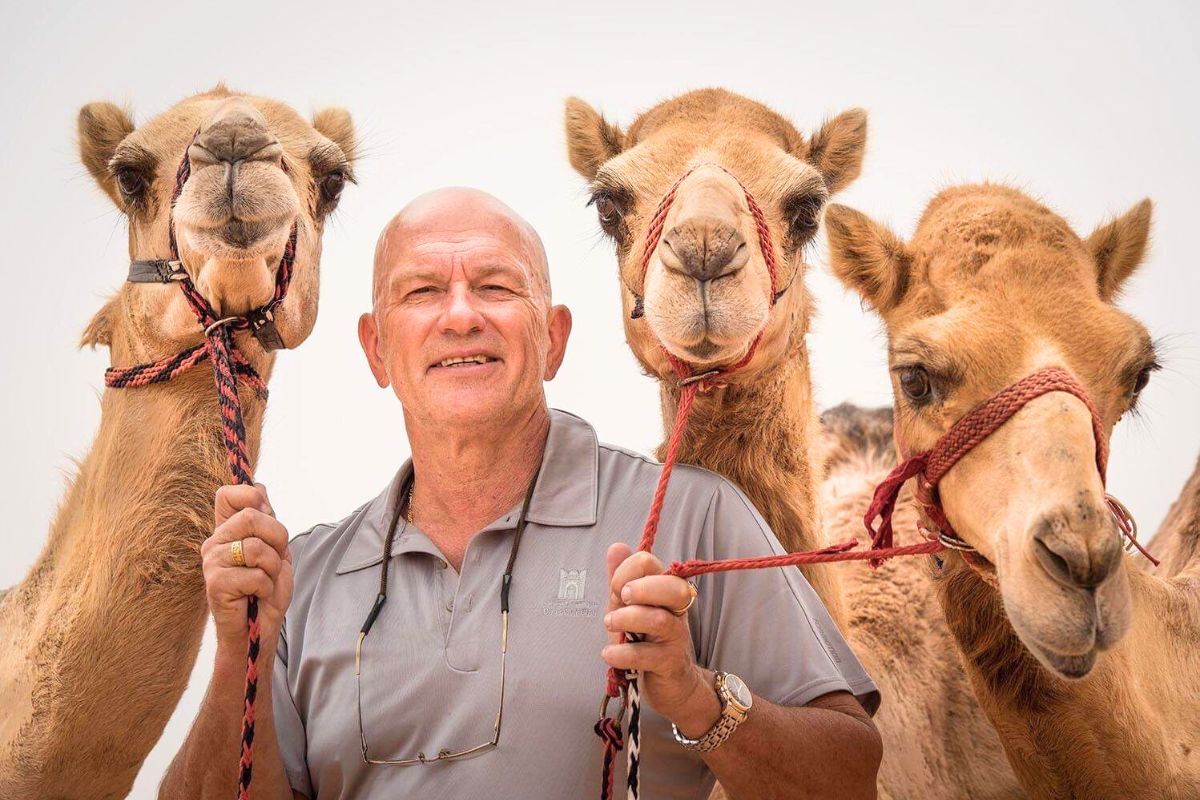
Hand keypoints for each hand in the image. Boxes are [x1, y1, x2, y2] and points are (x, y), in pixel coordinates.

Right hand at [201, 483, 292, 653]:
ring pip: (256, 547)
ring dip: (273, 567)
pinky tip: (256, 595)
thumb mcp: (275, 548)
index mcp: (227, 529)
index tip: (267, 515)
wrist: (258, 630)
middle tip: (275, 559)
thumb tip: (258, 486)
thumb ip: (267, 519)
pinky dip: (267, 587)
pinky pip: (256, 575)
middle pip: (252, 516)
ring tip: (264, 580)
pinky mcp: (215, 584)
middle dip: (278, 537)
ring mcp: (212, 562)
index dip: (253, 497)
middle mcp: (214, 542)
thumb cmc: (266, 589)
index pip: (229, 493)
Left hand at [602, 543, 719, 734]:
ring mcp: (676, 637)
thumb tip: (616, 546)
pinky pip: (648, 655)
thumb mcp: (630, 607)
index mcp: (664, 590)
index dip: (627, 571)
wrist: (673, 685)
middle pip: (672, 587)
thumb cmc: (647, 641)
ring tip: (609, 625)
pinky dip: (623, 652)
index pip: (650, 564)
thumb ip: (622, 579)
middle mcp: (676, 610)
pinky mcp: (670, 664)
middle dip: (641, 588)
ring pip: (659, 620)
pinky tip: (609, 653)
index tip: (616, 590)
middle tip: (620, 598)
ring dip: (626, 619)